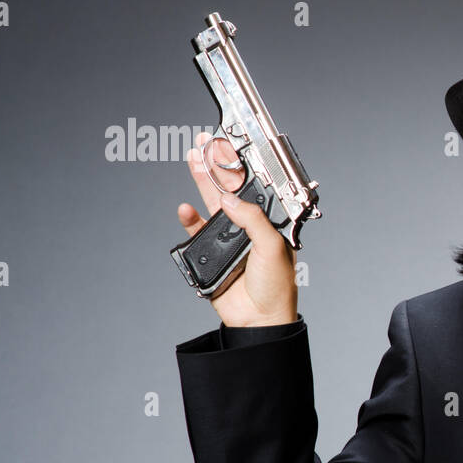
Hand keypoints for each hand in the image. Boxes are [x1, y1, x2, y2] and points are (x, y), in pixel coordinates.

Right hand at [176, 132, 297, 326]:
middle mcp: (249, 226)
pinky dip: (189, 219)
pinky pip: (196, 231)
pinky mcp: (210, 252)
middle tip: (206, 143)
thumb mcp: (272, 247)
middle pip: (231, 188)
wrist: (258, 319)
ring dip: (203, 181)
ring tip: (194, 158)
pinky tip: (186, 208)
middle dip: (219, 164)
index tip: (232, 146)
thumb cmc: (277, 287)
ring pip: (212, 202)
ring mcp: (229, 238)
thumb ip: (252, 220)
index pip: (255, 187)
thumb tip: (230, 200)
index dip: (243, 167)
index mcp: (269, 222)